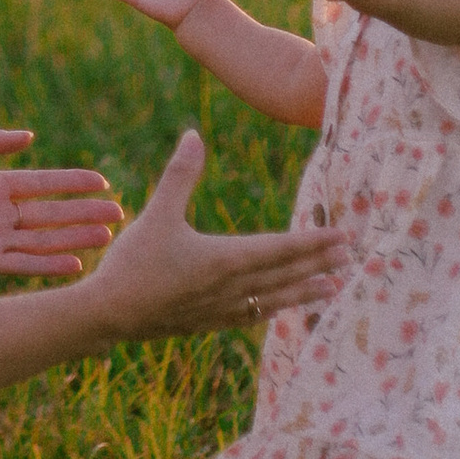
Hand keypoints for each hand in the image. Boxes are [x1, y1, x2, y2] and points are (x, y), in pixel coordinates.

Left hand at [0, 126, 123, 280]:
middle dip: (83, 213)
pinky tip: (74, 263)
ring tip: (106, 237)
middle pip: (50, 214)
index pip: (42, 183)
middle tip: (119, 213)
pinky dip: (47, 265)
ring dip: (73, 239)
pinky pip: (21, 264)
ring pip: (42, 240)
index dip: (71, 182)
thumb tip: (30, 137)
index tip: (102, 181)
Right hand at [86, 129, 351, 341]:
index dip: (313, 242)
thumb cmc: (133, 264)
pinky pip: (250, 316)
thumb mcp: (155, 214)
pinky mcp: (207, 322)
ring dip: (303, 292)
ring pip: (273, 299)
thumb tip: (194, 135)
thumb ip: (179, 176)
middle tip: (350, 256)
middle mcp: (230, 287)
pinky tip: (278, 309)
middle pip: (285, 274)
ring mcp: (220, 309)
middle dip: (319, 264)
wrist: (109, 315)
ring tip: (332, 289)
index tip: (342, 237)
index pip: (280, 249)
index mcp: (223, 259)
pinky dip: (271, 309)